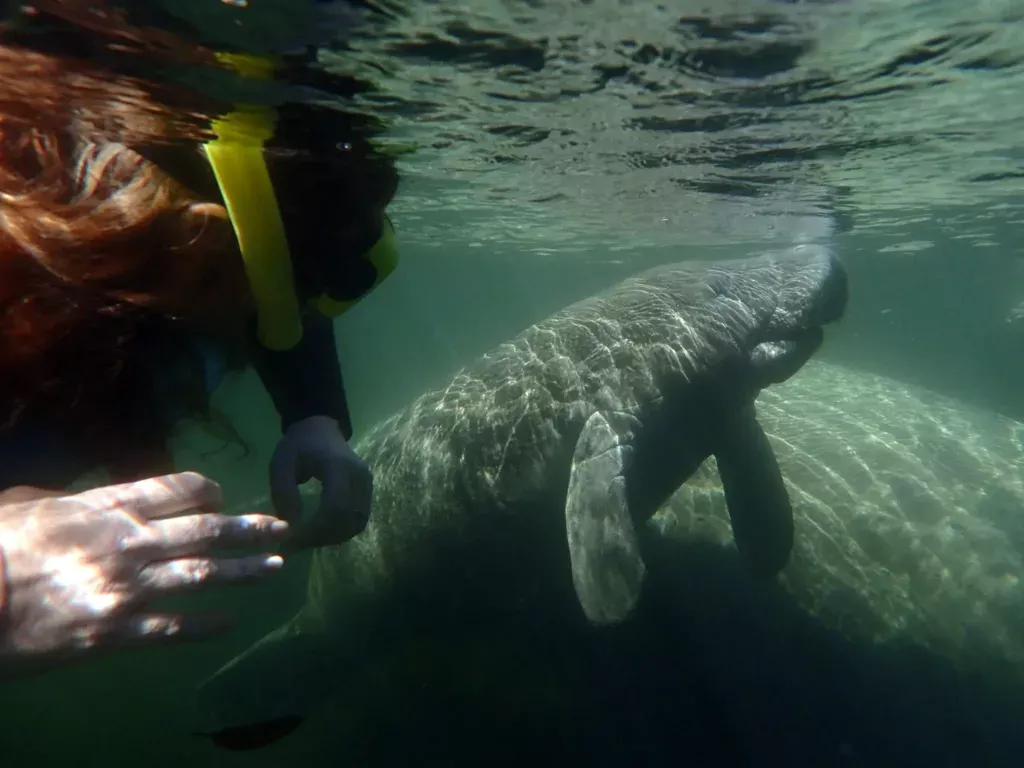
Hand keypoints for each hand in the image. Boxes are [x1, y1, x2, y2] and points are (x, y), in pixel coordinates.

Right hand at [0, 472, 287, 678]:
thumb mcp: (33, 504)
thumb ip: (80, 501)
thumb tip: (105, 502)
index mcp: (108, 505)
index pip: (178, 488)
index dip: (209, 489)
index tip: (225, 495)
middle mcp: (130, 541)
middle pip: (206, 530)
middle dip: (250, 528)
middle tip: (284, 529)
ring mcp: (129, 588)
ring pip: (203, 575)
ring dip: (244, 571)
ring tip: (275, 567)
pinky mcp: (117, 632)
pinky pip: (175, 628)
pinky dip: (206, 625)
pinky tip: (230, 622)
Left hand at [268, 415, 372, 552]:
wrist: (320, 429)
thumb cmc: (298, 446)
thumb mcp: (281, 464)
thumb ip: (284, 494)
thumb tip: (291, 527)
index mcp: (338, 466)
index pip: (336, 505)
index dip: (317, 528)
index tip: (294, 539)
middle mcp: (359, 476)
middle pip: (349, 518)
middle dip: (323, 537)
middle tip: (298, 544)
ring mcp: (367, 483)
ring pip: (357, 523)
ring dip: (333, 537)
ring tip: (308, 539)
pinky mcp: (368, 490)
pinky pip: (358, 519)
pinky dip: (341, 531)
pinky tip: (322, 532)